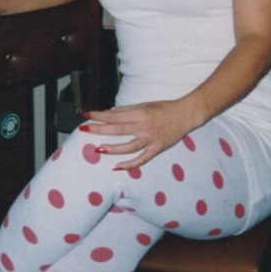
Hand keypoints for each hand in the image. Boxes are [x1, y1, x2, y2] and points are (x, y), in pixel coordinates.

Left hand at [82, 99, 200, 169]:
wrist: (186, 114)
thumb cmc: (164, 108)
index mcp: (140, 113)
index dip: (100, 115)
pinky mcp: (157, 149)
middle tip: (84, 130)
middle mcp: (144, 126)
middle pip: (117, 130)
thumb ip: (127, 110)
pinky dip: (129, 164)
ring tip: (98, 149)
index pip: (115, 115)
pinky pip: (141, 159)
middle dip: (99, 130)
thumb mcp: (145, 105)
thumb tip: (109, 114)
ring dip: (112, 149)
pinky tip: (117, 166)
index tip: (87, 115)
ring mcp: (151, 139)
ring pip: (128, 147)